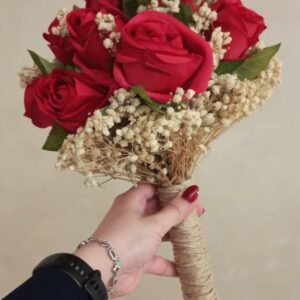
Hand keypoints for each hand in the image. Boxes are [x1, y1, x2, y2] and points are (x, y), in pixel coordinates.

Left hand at [74, 184, 204, 297]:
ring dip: (176, 235)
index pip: (154, 188)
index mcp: (132, 201)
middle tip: (198, 215)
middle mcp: (133, 216)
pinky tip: (183, 266)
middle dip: (179, 213)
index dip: (173, 190)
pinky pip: (156, 257)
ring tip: (197, 235)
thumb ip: (175, 210)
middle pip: (159, 209)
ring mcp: (135, 236)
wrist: (103, 273)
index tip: (190, 195)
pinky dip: (168, 262)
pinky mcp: (137, 256)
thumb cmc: (127, 240)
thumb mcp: (154, 224)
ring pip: (159, 232)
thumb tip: (192, 192)